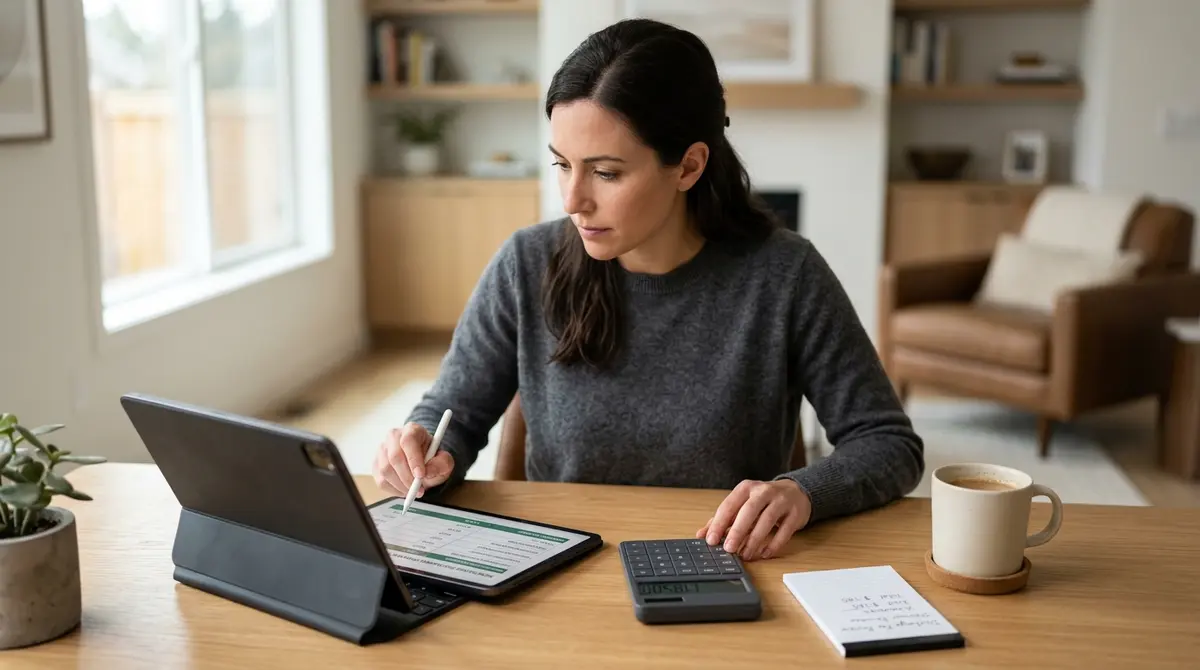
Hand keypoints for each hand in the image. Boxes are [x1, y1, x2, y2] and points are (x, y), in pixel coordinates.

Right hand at [372, 422, 454, 497]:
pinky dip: (394, 489)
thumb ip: (441, 464)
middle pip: (394, 456)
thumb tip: (427, 472)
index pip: (408, 441)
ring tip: (414, 490)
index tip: (421, 475)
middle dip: (407, 477)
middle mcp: (393, 436)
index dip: (413, 459)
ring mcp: (382, 450)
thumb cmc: (432, 459)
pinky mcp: (376, 464)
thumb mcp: (444, 461)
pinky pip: (381, 480)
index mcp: (412, 430)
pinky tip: (405, 489)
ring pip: (386, 470)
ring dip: (401, 485)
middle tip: (419, 489)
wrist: (423, 463)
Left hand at [696, 479, 811, 560]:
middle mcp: (764, 491)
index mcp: (746, 488)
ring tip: (746, 555)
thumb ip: (723, 519)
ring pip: (767, 521)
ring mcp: (782, 501)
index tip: (711, 540)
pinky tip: (764, 554)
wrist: (796, 492)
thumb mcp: (742, 504)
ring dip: (754, 540)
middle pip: (749, 511)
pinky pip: (784, 531)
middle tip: (729, 549)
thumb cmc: (763, 500)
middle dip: (737, 531)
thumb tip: (701, 535)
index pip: (729, 505)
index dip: (719, 523)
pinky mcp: (796, 513)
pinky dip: (774, 544)